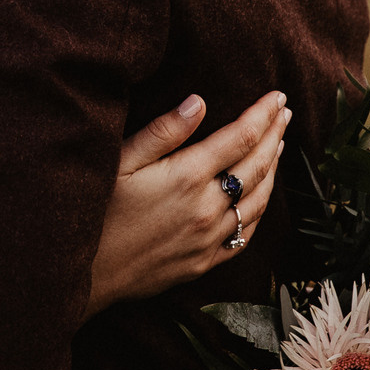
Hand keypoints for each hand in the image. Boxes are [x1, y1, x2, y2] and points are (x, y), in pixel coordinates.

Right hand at [87, 90, 289, 318]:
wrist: (84, 273)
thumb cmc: (95, 211)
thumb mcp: (120, 162)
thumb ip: (163, 131)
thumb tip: (198, 102)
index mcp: (188, 176)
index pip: (241, 136)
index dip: (263, 113)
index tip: (278, 96)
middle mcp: (207, 207)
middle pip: (257, 165)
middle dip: (275, 135)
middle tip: (285, 113)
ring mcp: (209, 238)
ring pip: (258, 200)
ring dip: (274, 170)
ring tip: (279, 147)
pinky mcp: (203, 262)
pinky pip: (245, 235)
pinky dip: (261, 211)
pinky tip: (262, 198)